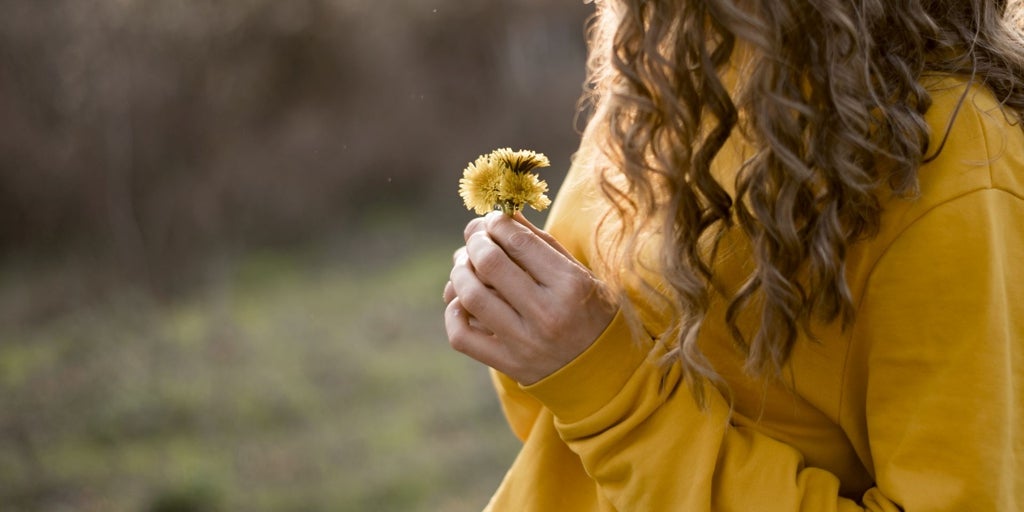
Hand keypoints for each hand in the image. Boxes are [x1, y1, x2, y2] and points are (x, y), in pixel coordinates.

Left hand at [443, 211, 616, 384]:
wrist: (603, 369)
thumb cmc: (589, 310)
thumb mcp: (577, 272)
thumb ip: (540, 243)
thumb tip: (501, 214)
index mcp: (570, 285)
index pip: (519, 241)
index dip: (497, 223)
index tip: (493, 220)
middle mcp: (547, 313)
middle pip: (489, 264)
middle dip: (475, 242)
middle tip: (475, 239)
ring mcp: (525, 342)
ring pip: (471, 296)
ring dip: (459, 273)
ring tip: (464, 265)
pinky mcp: (508, 364)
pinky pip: (462, 335)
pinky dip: (453, 312)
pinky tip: (461, 301)